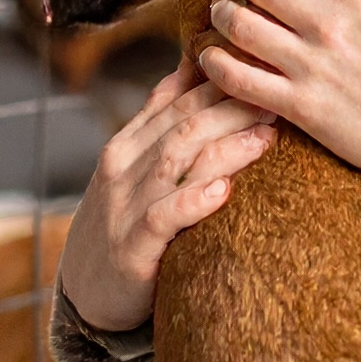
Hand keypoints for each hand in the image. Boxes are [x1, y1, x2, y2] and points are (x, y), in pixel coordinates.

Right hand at [59, 60, 276, 331]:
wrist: (82, 293)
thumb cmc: (120, 224)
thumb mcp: (131, 169)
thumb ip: (158, 121)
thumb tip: (190, 67)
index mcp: (126, 145)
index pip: (176, 100)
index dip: (220, 81)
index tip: (261, 69)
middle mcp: (123, 168)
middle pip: (183, 125)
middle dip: (232, 108)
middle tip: (277, 100)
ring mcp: (125, 207)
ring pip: (177, 164)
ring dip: (225, 147)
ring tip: (266, 137)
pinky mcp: (131, 249)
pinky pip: (162, 219)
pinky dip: (192, 201)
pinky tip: (223, 190)